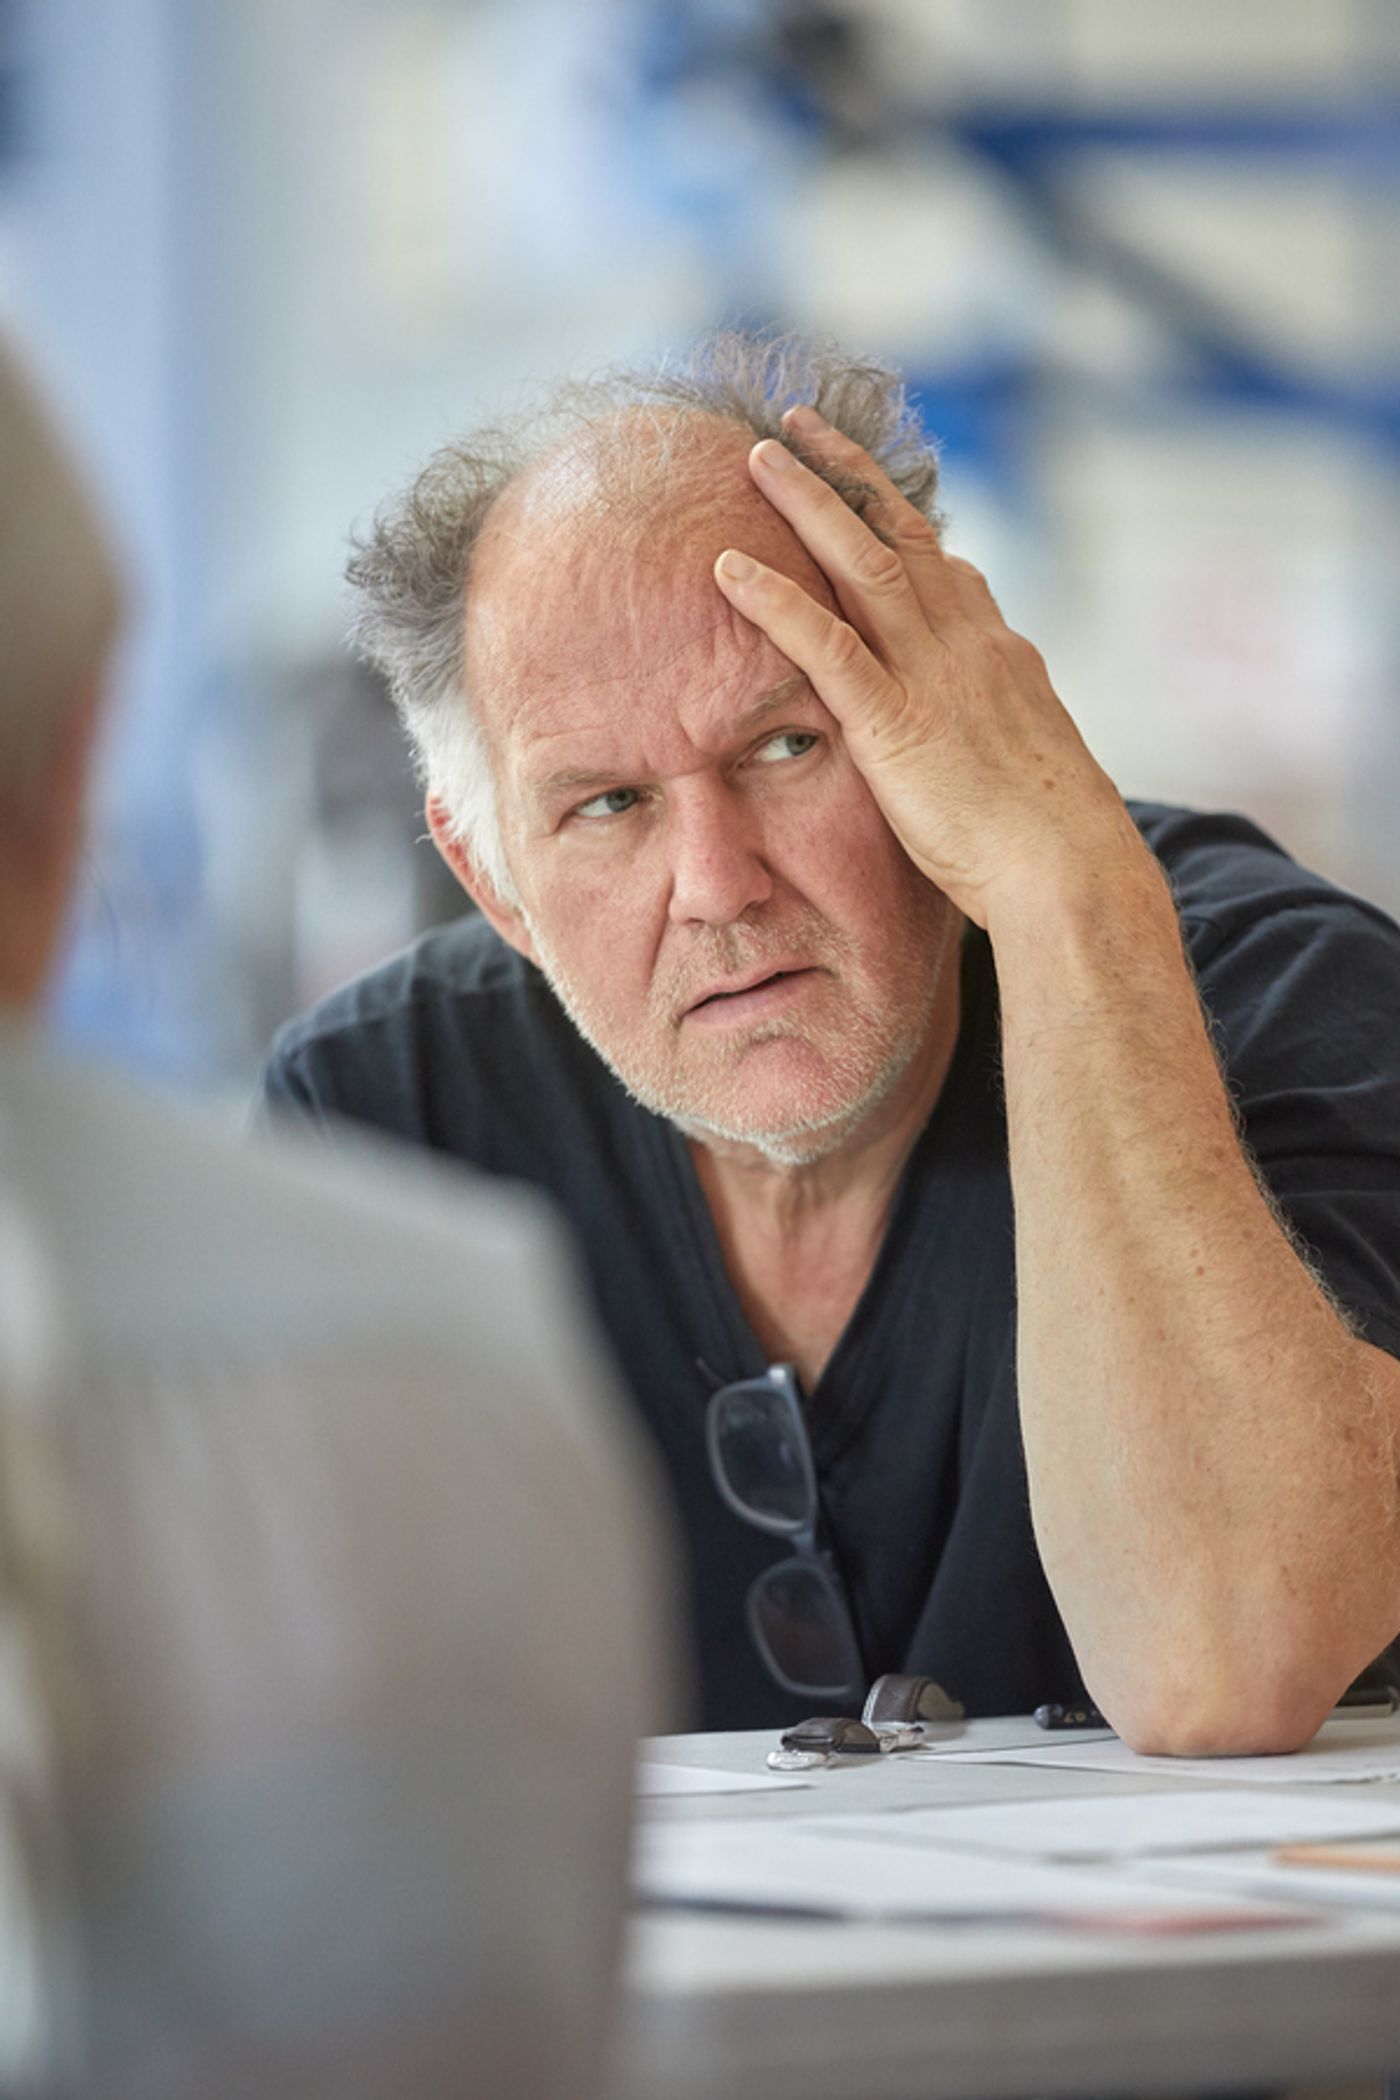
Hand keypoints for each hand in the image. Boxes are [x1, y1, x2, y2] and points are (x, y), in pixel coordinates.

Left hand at [713, 407, 1136, 928]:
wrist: (1072, 874)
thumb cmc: (1052, 849)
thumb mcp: (1023, 771)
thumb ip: (989, 739)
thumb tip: (974, 747)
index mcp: (1002, 656)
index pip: (946, 570)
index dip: (901, 523)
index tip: (868, 494)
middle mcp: (971, 644)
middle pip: (903, 535)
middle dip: (849, 474)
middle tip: (800, 426)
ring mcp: (935, 675)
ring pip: (864, 561)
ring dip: (809, 502)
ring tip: (758, 456)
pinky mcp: (896, 721)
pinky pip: (826, 644)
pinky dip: (774, 600)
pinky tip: (727, 569)